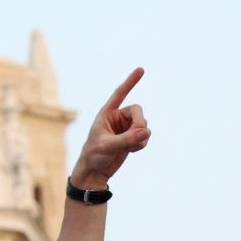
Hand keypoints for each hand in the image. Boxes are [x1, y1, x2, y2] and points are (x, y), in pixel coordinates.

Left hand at [71, 68, 149, 188]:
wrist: (95, 171)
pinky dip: (143, 143)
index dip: (130, 81)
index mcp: (106, 113)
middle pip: (138, 111)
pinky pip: (146, 135)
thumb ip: (127, 139)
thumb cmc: (94, 155)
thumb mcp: (108, 147)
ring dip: (141, 137)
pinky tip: (132, 151)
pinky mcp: (132, 137)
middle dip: (141, 123)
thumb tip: (147, 131)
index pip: (119, 94)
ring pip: (145, 124)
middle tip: (137, 136)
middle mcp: (117, 117)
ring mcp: (126, 127)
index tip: (141, 69)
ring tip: (129, 147)